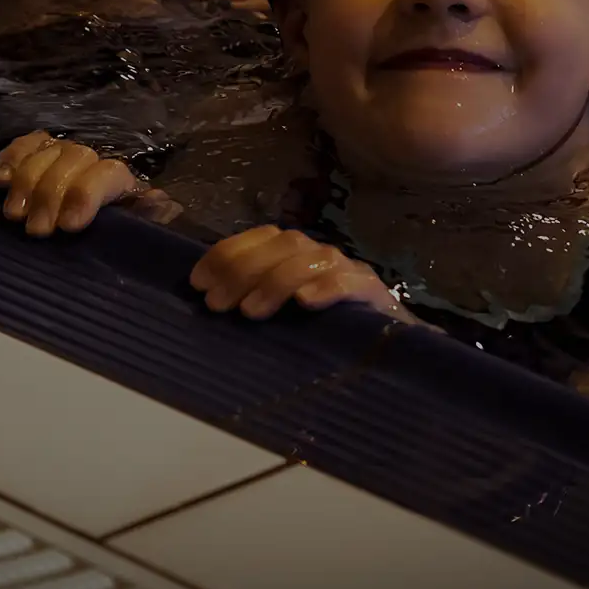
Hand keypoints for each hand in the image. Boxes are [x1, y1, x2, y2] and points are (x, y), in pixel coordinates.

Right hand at [0, 131, 142, 236]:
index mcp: (122, 182)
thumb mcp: (138, 234)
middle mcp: (92, 161)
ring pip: (47, 151)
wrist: (88, 234)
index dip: (86, 194)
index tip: (69, 225)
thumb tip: (160, 203)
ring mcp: (63, 155)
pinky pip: (24, 146)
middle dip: (51, 193)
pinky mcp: (36, 156)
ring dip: (27, 181)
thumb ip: (151, 218)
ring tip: (15, 214)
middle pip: (73, 159)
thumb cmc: (115, 241)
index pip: (108, 173)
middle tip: (36, 229)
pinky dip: (11, 159)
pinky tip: (0, 179)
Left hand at [190, 226, 407, 319]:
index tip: (197, 282)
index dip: (226, 254)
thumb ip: (254, 301)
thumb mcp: (284, 317)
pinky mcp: (374, 293)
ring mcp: (349, 271)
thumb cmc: (326, 334)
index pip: (260, 238)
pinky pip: (349, 282)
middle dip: (242, 271)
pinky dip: (326, 288)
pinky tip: (305, 303)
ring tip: (249, 312)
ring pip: (310, 259)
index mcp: (296, 255)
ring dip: (275, 281)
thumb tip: (207, 300)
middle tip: (216, 304)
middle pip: (282, 245)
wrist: (391, 350)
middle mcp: (320, 255)